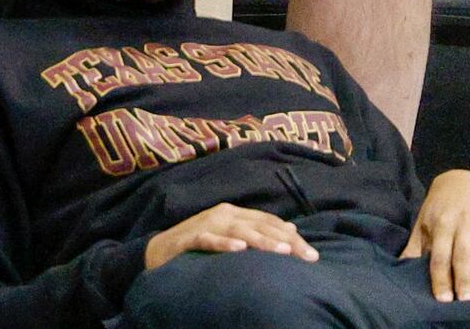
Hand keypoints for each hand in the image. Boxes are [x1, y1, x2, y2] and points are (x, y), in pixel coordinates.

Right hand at [144, 203, 317, 269]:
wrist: (158, 250)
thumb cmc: (198, 246)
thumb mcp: (229, 237)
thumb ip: (255, 232)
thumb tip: (289, 230)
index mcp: (235, 212)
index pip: (269, 222)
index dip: (292, 236)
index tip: (311, 253)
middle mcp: (224, 213)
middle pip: (260, 225)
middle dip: (286, 241)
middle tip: (307, 256)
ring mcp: (207, 223)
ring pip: (239, 230)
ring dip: (262, 240)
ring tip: (283, 251)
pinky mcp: (190, 238)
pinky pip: (209, 240)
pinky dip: (224, 243)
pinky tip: (239, 249)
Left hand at [402, 169, 469, 301]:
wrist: (461, 178)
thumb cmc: (440, 209)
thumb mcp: (424, 224)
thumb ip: (415, 248)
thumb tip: (400, 270)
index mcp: (442, 224)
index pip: (440, 256)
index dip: (441, 278)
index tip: (444, 300)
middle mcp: (464, 220)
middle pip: (463, 252)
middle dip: (465, 277)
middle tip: (468, 300)